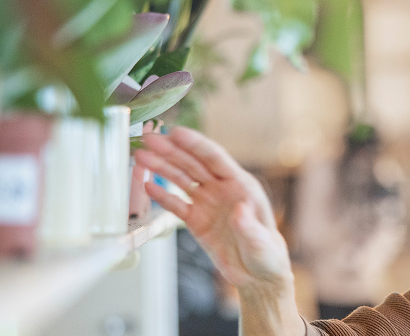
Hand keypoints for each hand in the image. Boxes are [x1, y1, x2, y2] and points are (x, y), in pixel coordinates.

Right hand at [134, 127, 302, 334]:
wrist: (258, 277)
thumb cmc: (267, 255)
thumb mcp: (261, 242)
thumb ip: (248, 226)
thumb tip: (239, 209)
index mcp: (241, 186)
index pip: (215, 158)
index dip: (195, 144)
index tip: (176, 133)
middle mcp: (222, 190)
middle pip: (193, 164)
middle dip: (171, 151)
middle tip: (149, 140)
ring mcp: (208, 203)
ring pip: (181, 180)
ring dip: (161, 167)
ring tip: (141, 157)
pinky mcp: (196, 220)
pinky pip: (176, 204)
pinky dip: (162, 195)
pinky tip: (147, 185)